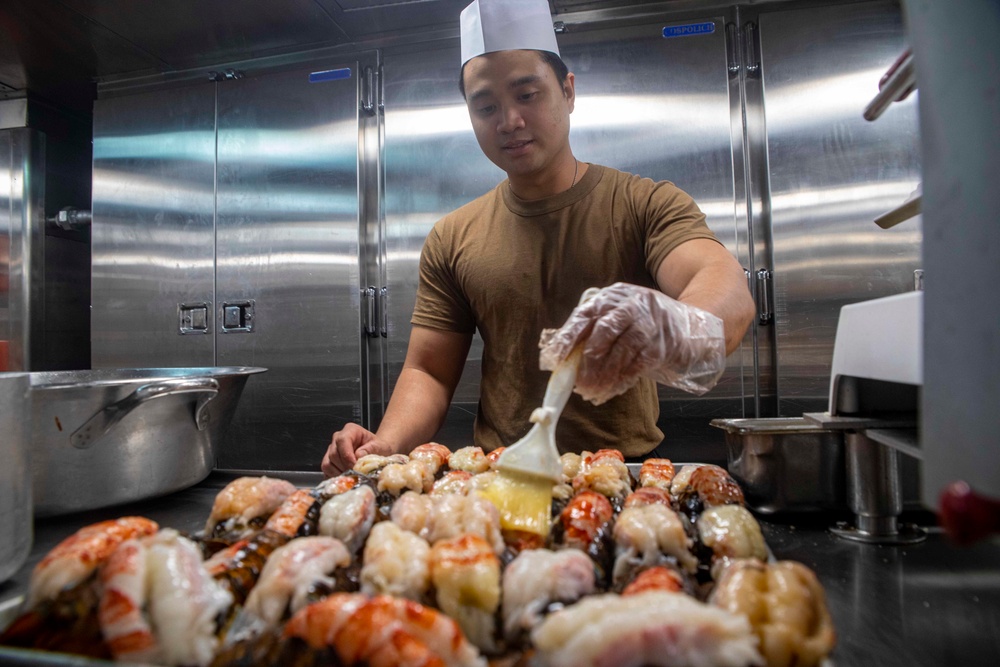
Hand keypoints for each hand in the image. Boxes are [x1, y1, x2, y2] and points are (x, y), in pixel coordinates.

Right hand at [322, 423, 396, 476]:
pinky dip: (334, 476)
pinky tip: (345, 478)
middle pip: (334, 454)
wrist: (376, 451)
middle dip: (344, 467)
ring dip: (339, 473)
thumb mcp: (380, 446)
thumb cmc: (378, 447)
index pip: (342, 441)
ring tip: (351, 477)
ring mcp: (332, 449)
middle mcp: (338, 438)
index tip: (355, 467)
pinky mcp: (329, 460)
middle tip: (355, 474)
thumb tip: (358, 456)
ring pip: (327, 463)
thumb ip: (370, 449)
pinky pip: (326, 470)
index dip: (347, 456)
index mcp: (350, 430)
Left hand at [539, 283, 725, 403]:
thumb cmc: (643, 323)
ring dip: (603, 377)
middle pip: (603, 333)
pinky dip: (621, 381)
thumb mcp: (617, 317)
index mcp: (612, 297)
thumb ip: (591, 332)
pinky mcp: (663, 344)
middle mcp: (631, 305)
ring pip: (621, 352)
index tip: (553, 360)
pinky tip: (610, 391)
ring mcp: (650, 323)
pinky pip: (637, 366)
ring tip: (591, 392)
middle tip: (577, 384)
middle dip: (587, 363)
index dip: (567, 339)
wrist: (689, 323)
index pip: (584, 316)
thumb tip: (559, 358)